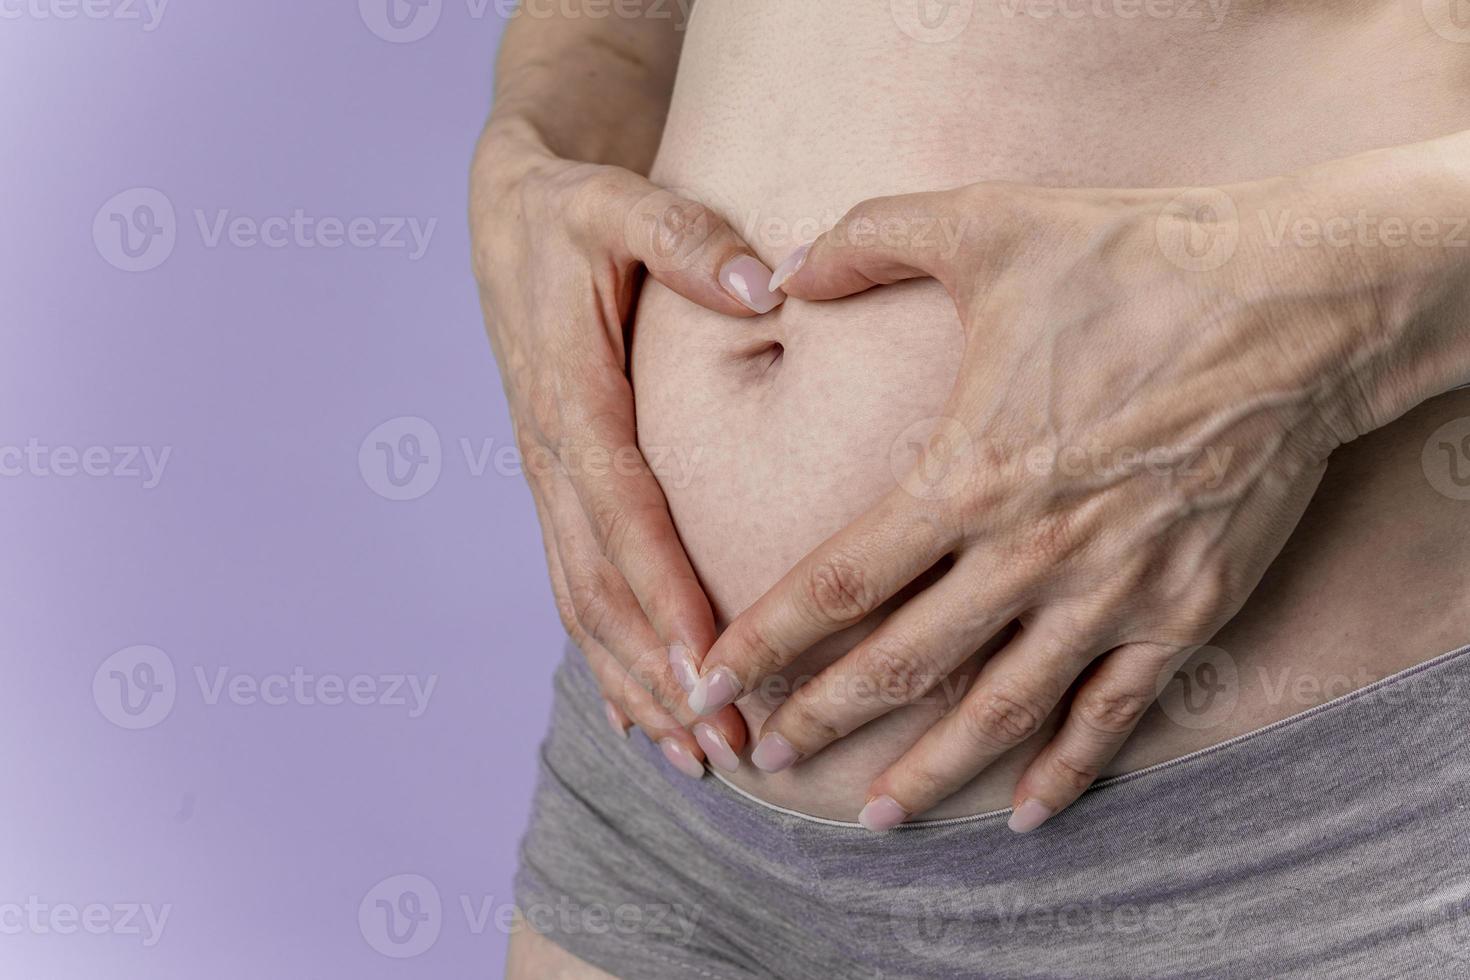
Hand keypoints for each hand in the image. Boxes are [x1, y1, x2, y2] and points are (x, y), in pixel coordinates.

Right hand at [471, 124, 785, 773]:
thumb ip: (686, 238)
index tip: (706, 666)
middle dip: (656, 673)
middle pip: (601, 586)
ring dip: (634, 686)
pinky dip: (606, 656)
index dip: (661, 593)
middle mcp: (552, 456)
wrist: (506, 212)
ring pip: (584, 605)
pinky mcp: (558, 487)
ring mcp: (549, 479)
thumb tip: (766, 286)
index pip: (620, 513)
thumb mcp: (619, 201)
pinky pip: (577, 586)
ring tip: (693, 755)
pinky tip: (638, 714)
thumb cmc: (569, 209)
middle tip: (721, 744)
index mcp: (572, 398)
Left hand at [689, 177, 1379, 823]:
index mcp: (968, 474)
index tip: (712, 680)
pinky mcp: (1183, 610)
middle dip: (823, 716)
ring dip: (927, 770)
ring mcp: (1109, 593)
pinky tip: (1021, 814)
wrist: (1301, 300)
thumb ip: (874, 238)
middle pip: (901, 663)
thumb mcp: (990, 222)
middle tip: (768, 755)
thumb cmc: (1141, 259)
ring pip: (997, 709)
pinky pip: (1111, 712)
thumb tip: (789, 263)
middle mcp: (1029, 553)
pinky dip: (1064, 771)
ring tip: (870, 818)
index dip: (765, 640)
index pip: (839, 581)